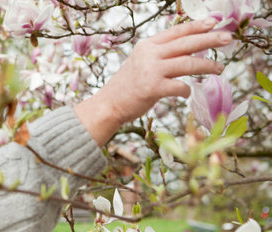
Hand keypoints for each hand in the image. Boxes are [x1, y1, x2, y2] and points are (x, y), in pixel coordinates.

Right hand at [74, 18, 231, 146]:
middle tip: (228, 38)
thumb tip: (188, 48)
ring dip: (207, 66)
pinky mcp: (152, 89)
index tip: (214, 21)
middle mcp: (150, 54)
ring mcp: (151, 71)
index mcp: (147, 45)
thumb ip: (160, 53)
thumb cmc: (128, 85)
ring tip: (220, 68)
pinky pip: (180, 87)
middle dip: (210, 39)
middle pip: (186, 43)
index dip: (197, 26)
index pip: (176, 31)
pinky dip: (187, 90)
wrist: (109, 104)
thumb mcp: (141, 61)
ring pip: (188, 64)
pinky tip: (186, 92)